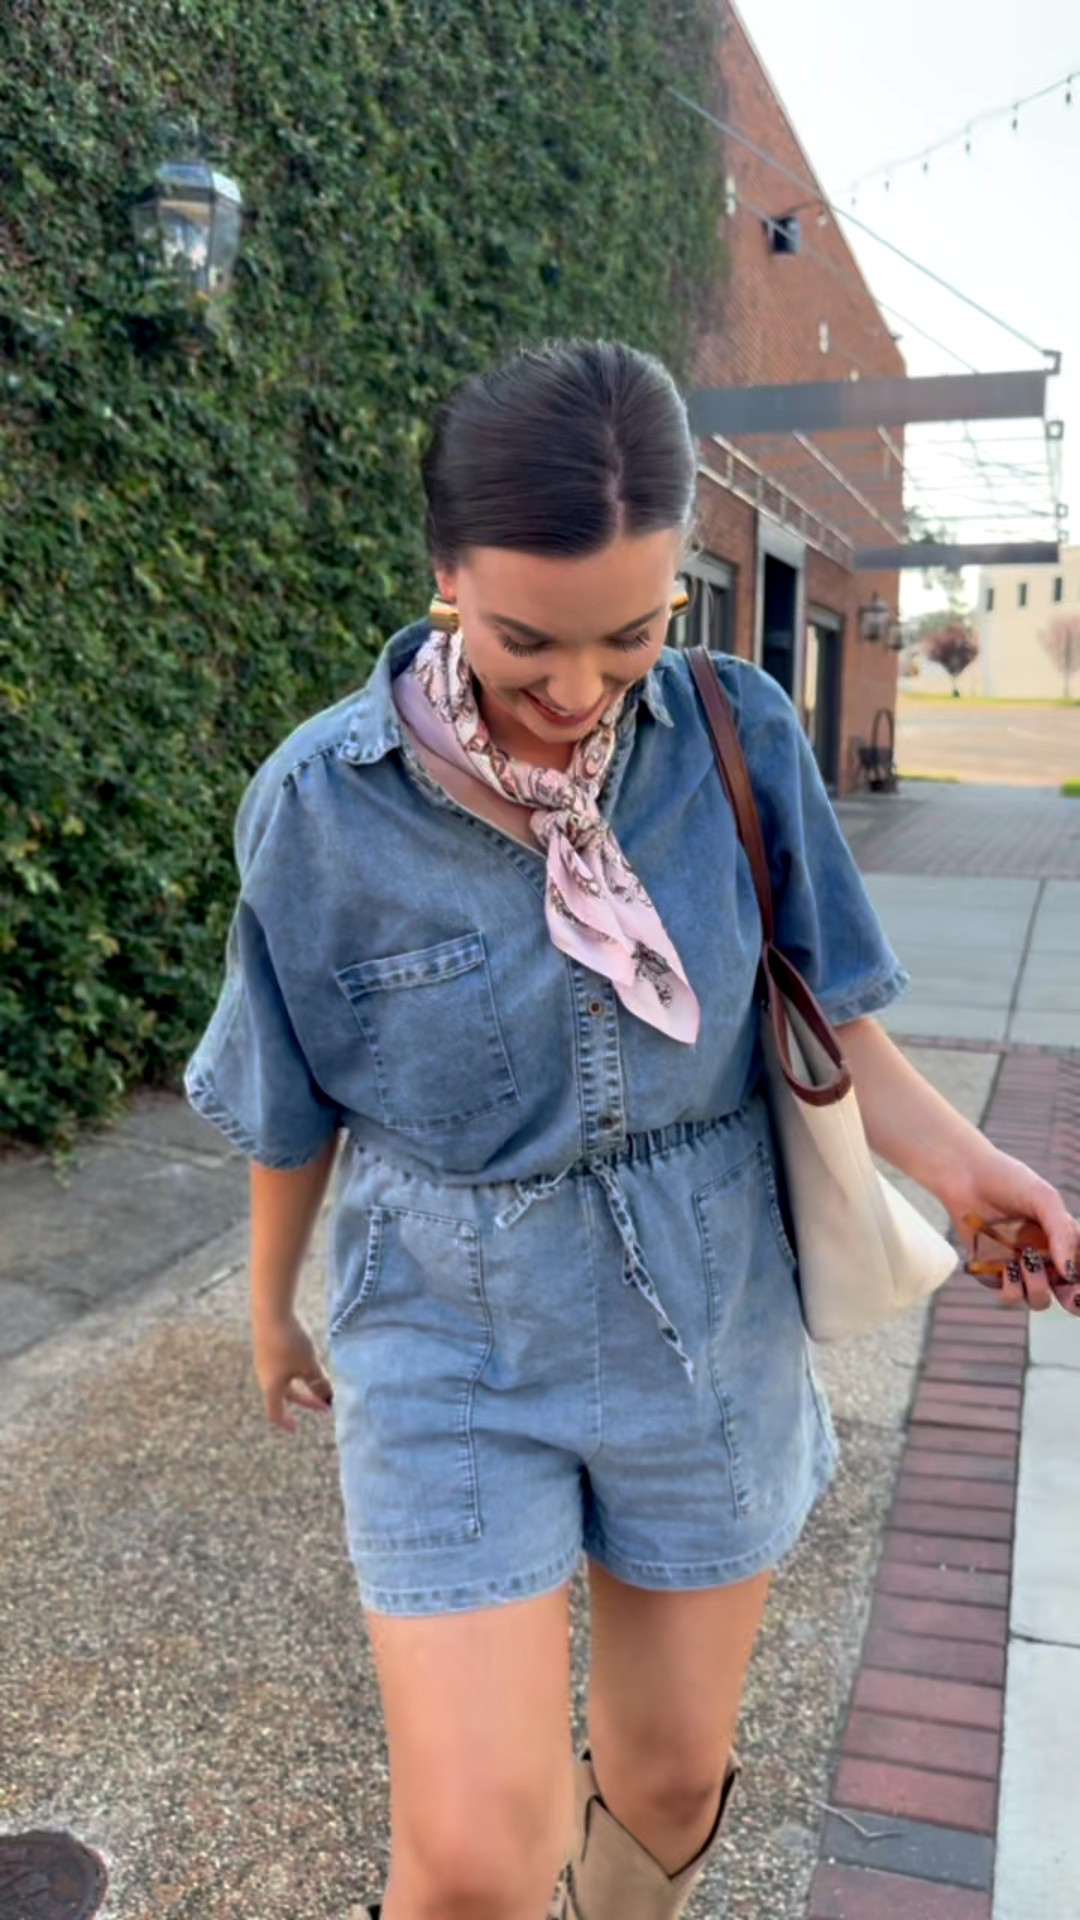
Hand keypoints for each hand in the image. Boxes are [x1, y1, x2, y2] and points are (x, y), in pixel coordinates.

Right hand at [252, 1310, 334, 1432]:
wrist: (271, 1310)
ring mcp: (264, 1360)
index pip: (275, 1412)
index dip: (285, 1422)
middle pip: (283, 1395)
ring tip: (320, 1378)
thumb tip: (329, 1399)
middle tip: (325, 1403)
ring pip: (284, 1379)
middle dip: (306, 1400)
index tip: (296, 1429)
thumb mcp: (309, 1366)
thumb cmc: (290, 1342)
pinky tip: (307, 1357)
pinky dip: (296, 1370)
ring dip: (302, 1384)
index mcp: (272, 1386)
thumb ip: (319, 1384)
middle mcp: (264, 1376)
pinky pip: (281, 1365)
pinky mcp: (267, 1345)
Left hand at [943, 1146, 1079, 1311]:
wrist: (965, 1175)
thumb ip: (1062, 1232)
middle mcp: (1044, 1259)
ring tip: (1026, 1258)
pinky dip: (1012, 1286)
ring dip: (1038, 1286)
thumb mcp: (1044, 1198)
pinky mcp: (993, 1274)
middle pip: (1067, 1295)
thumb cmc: (1008, 1181)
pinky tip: (1008, 1265)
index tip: (1078, 1281)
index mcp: (1062, 1241)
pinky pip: (1009, 1295)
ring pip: (1038, 1300)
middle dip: (1073, 1301)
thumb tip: (1069, 1271)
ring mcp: (1019, 1268)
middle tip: (1071, 1296)